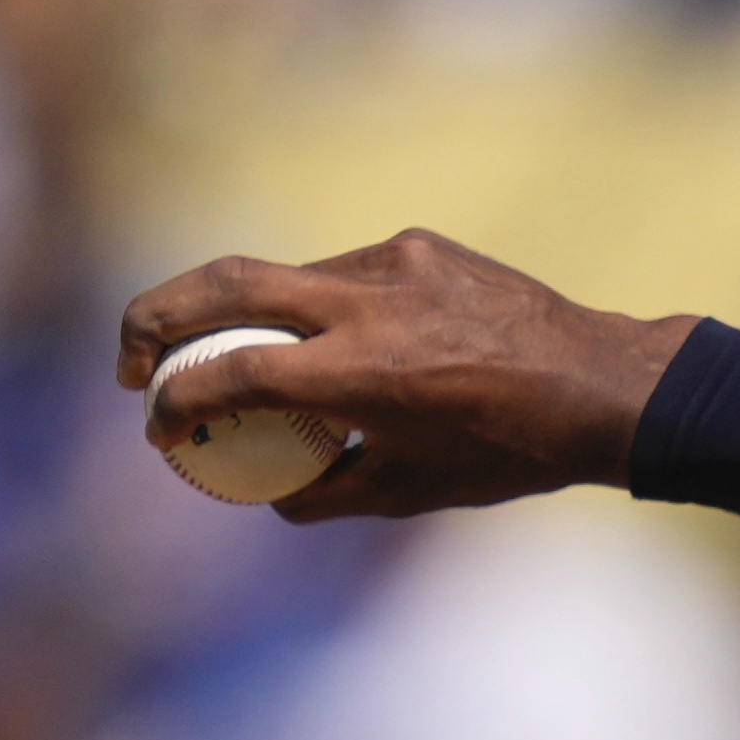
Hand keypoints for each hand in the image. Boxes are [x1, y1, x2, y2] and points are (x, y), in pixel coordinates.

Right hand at [115, 228, 696, 521]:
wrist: (606, 385)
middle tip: (133, 362)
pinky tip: (344, 343)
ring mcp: (393, 263)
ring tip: (244, 363)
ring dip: (247, 317)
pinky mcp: (416, 244)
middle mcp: (370, 306)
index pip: (232, 374)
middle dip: (154, 318)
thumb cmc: (515, 452)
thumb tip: (269, 495)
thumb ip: (330, 493)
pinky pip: (342, 271)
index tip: (159, 427)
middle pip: (223, 283)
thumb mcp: (417, 491)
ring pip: (284, 277)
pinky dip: (321, 307)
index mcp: (366, 374)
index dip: (178, 401)